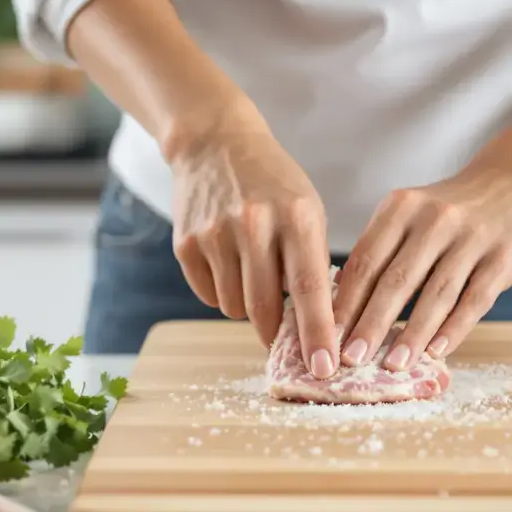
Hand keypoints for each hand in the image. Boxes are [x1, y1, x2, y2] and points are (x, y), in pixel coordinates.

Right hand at [169, 124, 338, 378]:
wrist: (215, 143)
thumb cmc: (274, 184)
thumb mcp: (308, 210)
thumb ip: (313, 263)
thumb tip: (317, 328)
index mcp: (297, 216)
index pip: (310, 288)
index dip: (318, 333)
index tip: (325, 368)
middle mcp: (254, 224)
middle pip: (266, 308)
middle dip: (278, 335)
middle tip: (286, 345)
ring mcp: (215, 233)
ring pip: (235, 308)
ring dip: (249, 309)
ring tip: (255, 278)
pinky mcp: (185, 243)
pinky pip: (209, 295)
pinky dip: (223, 293)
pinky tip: (230, 264)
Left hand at [333, 165, 511, 371]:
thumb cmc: (452, 208)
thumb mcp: (409, 212)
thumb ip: (379, 248)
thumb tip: (340, 294)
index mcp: (402, 208)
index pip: (366, 260)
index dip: (346, 301)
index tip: (328, 335)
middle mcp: (435, 219)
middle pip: (396, 280)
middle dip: (371, 324)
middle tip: (351, 358)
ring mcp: (472, 238)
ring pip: (436, 293)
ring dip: (412, 333)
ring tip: (394, 364)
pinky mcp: (503, 258)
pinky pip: (475, 299)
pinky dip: (455, 328)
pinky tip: (437, 352)